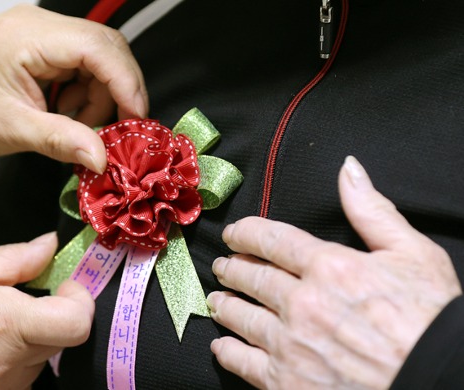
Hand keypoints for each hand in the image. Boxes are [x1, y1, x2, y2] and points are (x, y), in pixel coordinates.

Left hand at [0, 4, 147, 181]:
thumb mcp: (13, 131)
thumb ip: (63, 141)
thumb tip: (105, 159)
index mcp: (27, 36)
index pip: (97, 47)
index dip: (125, 82)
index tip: (137, 120)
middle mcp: (38, 25)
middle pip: (105, 48)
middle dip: (118, 91)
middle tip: (117, 130)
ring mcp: (41, 33)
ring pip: (99, 59)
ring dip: (100, 96)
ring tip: (76, 126)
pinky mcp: (42, 47)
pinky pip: (83, 67)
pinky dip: (86, 94)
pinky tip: (66, 113)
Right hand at [0, 233, 93, 388]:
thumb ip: (15, 261)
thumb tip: (48, 246)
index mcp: (8, 326)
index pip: (78, 322)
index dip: (80, 300)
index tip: (64, 286)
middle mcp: (10, 368)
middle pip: (60, 339)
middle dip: (47, 315)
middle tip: (13, 300)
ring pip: (38, 360)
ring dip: (22, 340)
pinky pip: (16, 379)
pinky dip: (5, 362)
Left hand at [207, 156, 461, 388]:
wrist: (439, 382)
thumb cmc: (432, 320)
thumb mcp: (413, 253)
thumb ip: (371, 210)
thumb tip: (348, 169)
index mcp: (329, 267)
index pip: (270, 239)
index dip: (245, 233)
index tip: (234, 234)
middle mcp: (302, 304)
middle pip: (250, 277)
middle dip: (232, 268)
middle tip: (222, 266)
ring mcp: (291, 345)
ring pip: (240, 317)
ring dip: (224, 305)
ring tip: (217, 300)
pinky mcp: (287, 382)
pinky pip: (243, 363)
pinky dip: (227, 351)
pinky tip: (221, 345)